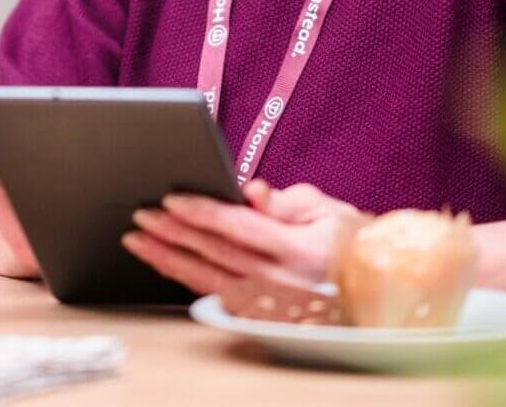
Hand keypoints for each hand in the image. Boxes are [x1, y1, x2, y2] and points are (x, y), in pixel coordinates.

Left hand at [122, 179, 359, 295]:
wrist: (367, 284)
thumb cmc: (344, 238)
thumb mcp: (326, 207)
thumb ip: (286, 200)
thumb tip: (250, 189)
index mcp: (297, 250)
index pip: (238, 227)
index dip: (203, 212)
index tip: (171, 199)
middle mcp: (278, 281)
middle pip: (214, 253)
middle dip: (173, 233)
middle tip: (141, 214)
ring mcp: (265, 303)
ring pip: (206, 279)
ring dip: (168, 258)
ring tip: (138, 240)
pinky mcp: (257, 314)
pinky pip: (213, 294)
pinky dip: (184, 277)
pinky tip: (165, 263)